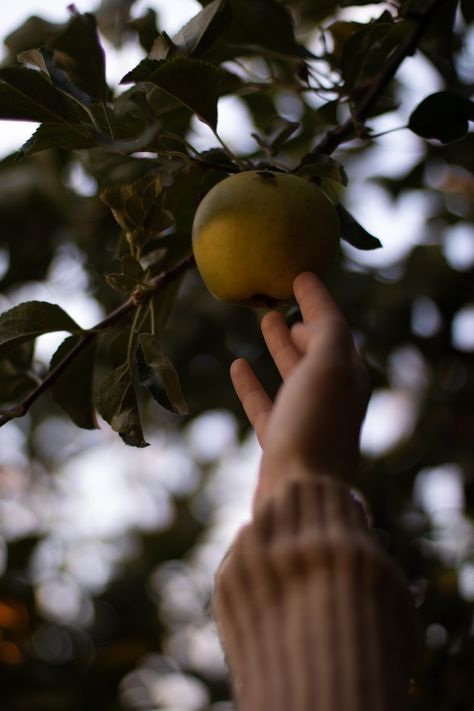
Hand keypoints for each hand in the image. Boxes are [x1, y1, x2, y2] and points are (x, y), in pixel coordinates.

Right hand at [230, 272, 369, 511]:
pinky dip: (253, 383)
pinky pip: (266, 403)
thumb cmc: (315, 424)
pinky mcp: (281, 441)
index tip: (300, 275)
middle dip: (304, 323)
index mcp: (349, 377)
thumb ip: (327, 330)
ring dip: (281, 346)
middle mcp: (332, 397)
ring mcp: (305, 420)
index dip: (319, 301)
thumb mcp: (329, 366)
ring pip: (293, 373)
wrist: (299, 492)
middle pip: (318, 350)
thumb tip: (314, 304)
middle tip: (283, 299)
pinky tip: (237, 365)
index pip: (336, 328)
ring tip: (265, 320)